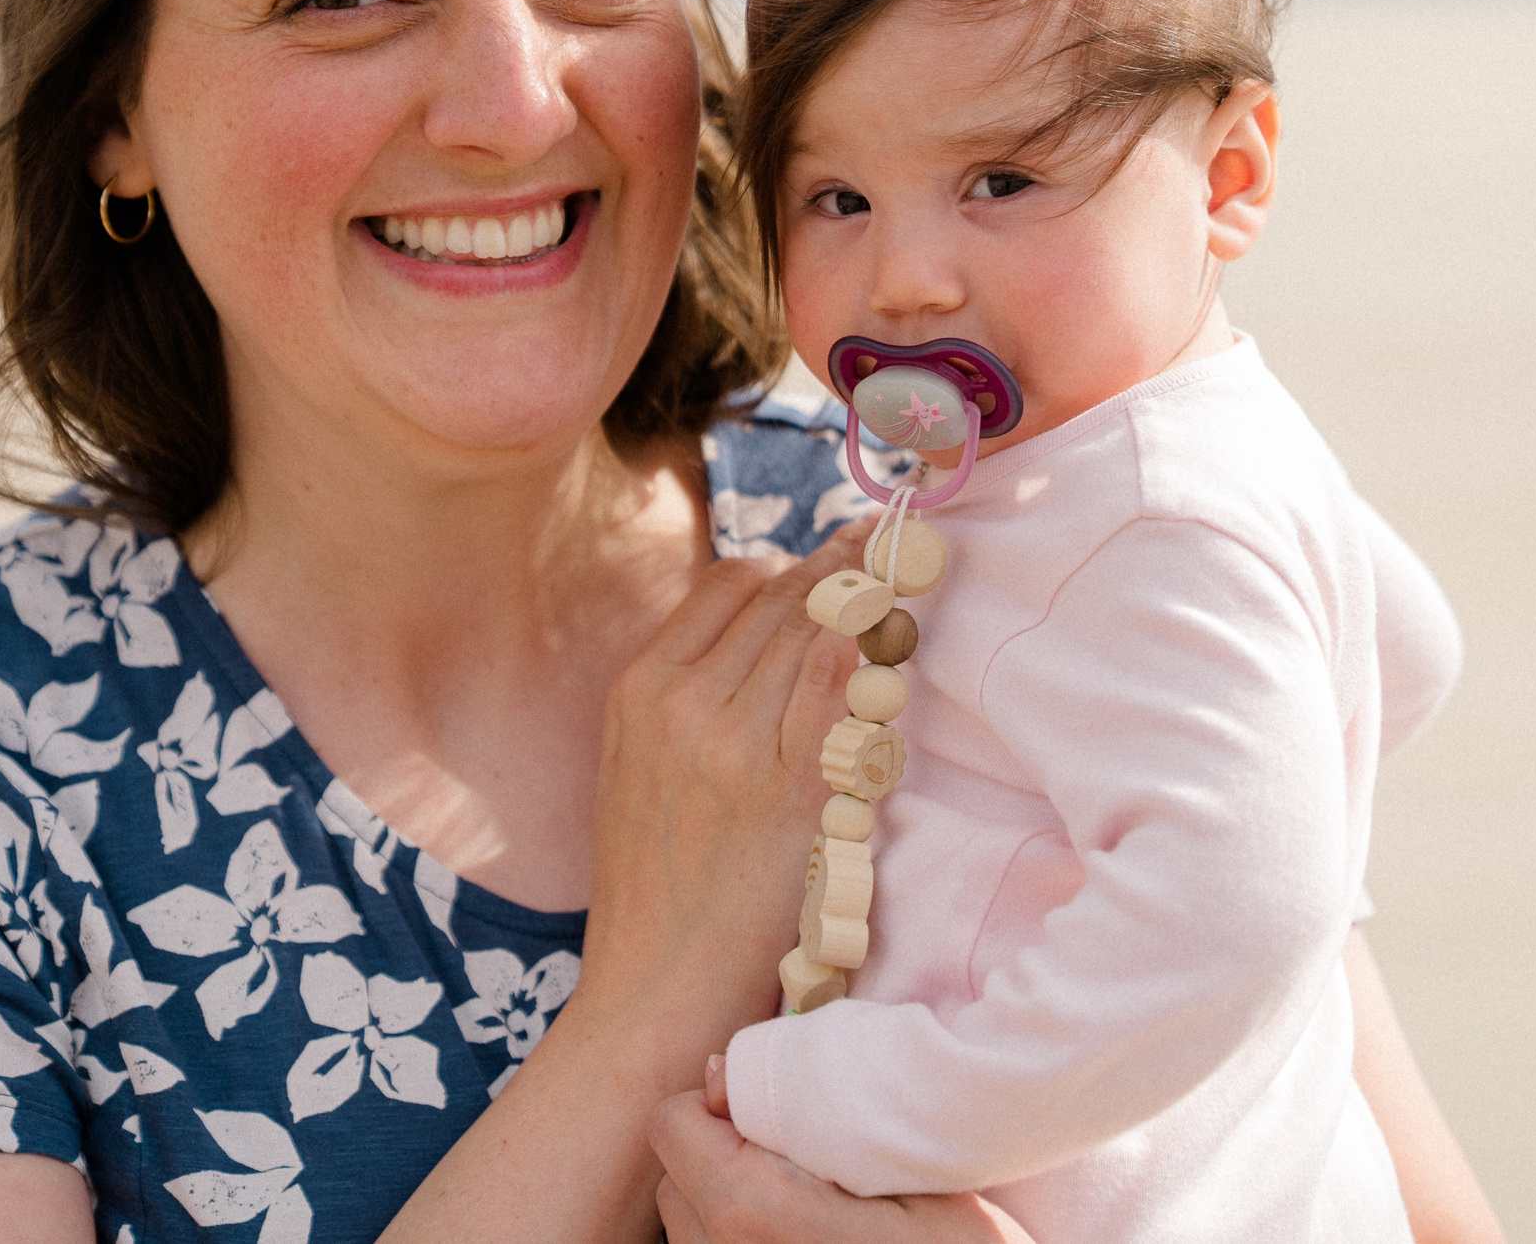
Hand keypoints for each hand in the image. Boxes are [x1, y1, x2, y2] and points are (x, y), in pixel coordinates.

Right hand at [556, 522, 871, 1095]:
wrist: (653, 989)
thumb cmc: (654, 885)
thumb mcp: (636, 768)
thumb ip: (685, 698)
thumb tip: (761, 636)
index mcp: (639, 690)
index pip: (728, 585)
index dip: (789, 563)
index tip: (830, 558)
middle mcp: (683, 703)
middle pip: (779, 599)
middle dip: (837, 570)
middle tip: (883, 545)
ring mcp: (736, 745)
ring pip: (814, 635)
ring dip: (862, 602)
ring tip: (899, 580)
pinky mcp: (789, 792)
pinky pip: (835, 693)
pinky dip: (864, 653)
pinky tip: (890, 633)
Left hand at [652, 1060, 1036, 1243]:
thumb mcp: (909, 1168)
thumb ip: (804, 1116)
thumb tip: (717, 1073)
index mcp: (756, 1215)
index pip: (672, 1124)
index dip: (720, 1101)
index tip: (779, 1108)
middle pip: (674, 1178)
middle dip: (721, 1152)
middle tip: (803, 1154)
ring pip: (688, 1227)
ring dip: (727, 1203)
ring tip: (809, 1203)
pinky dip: (744, 1242)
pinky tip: (809, 1242)